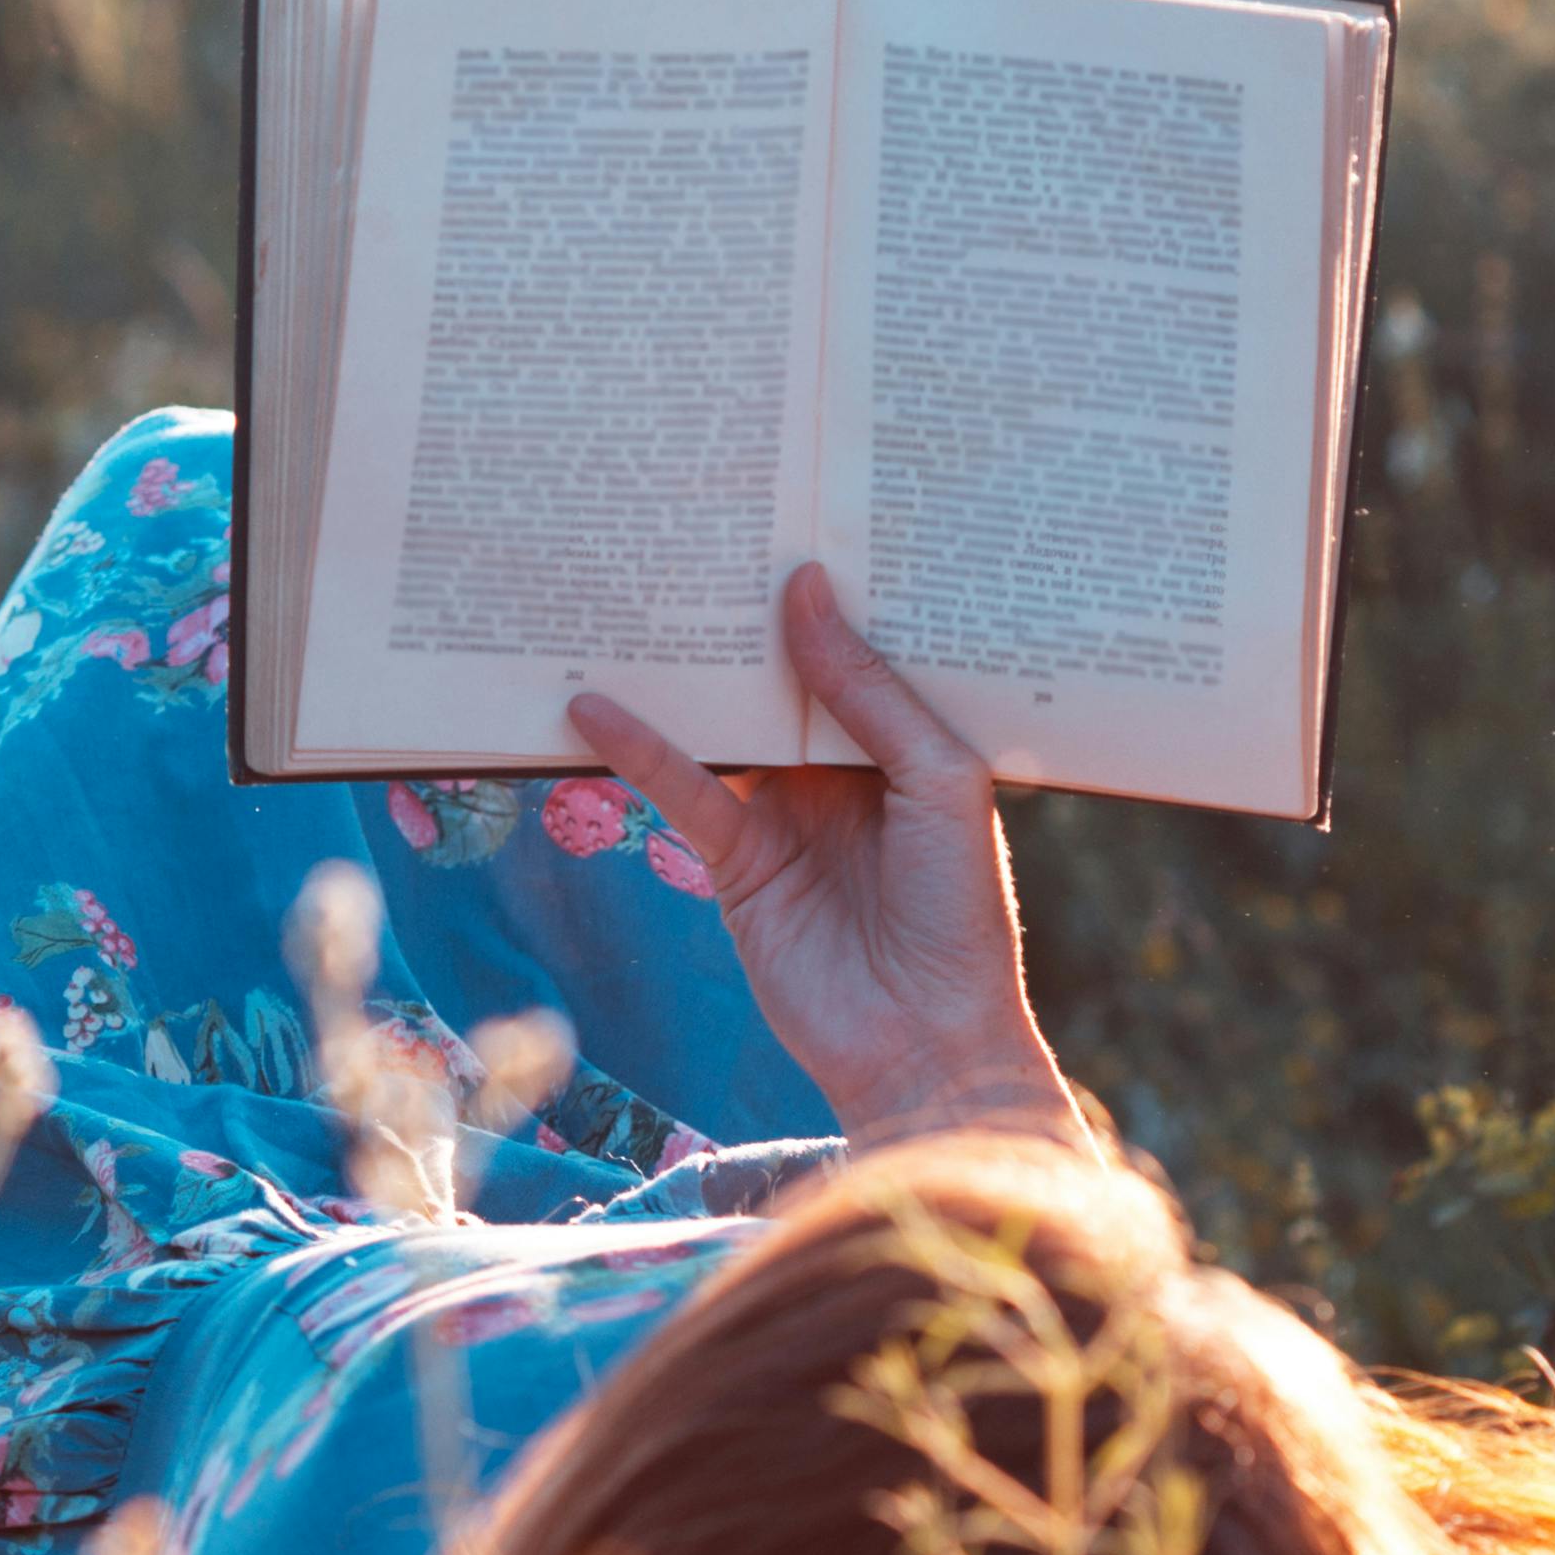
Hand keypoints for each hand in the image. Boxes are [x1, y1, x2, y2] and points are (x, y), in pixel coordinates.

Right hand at [567, 566, 1086, 1151]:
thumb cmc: (963, 915)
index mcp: (906, 741)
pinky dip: (638, 748)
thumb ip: (868, 690)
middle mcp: (842, 766)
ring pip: (724, 724)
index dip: (823, 589)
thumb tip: (806, 589)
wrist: (927, 1045)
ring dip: (682, 672)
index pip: (856, 647)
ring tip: (627, 594)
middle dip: (741, 615)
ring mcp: (784, 811)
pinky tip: (590, 704)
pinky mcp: (735, 860)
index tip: (781, 508)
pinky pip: (681, 790)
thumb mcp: (938, 781)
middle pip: (779, 675)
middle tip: (690, 527)